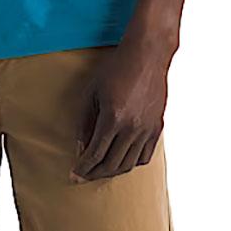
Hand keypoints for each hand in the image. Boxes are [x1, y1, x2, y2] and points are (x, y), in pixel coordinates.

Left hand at [70, 35, 168, 182]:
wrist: (146, 55)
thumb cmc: (116, 68)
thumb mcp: (92, 92)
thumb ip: (85, 122)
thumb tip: (81, 147)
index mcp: (113, 118)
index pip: (95, 154)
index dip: (83, 168)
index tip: (74, 175)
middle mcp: (132, 128)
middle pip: (111, 164)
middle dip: (95, 174)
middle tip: (84, 176)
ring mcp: (147, 130)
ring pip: (129, 164)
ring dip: (112, 171)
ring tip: (100, 171)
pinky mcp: (157, 128)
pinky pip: (145, 157)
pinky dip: (132, 163)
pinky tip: (122, 161)